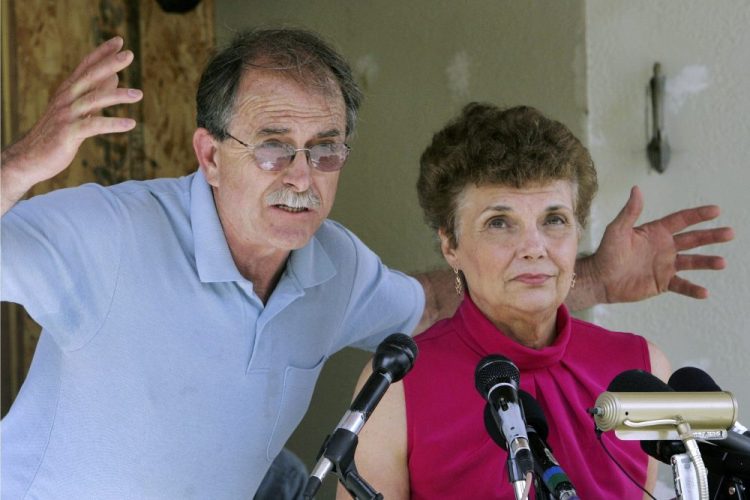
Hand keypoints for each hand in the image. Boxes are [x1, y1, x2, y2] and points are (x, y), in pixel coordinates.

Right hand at [1, 36, 142, 214]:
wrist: (31, 158)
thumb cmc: (57, 133)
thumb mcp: (78, 110)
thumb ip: (95, 93)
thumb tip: (115, 77)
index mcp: (67, 92)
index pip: (85, 67)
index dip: (101, 53)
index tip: (118, 41)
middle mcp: (65, 99)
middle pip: (89, 76)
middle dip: (109, 63)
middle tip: (129, 54)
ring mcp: (66, 115)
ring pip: (93, 100)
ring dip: (117, 95)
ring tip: (139, 94)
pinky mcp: (68, 134)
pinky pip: (93, 126)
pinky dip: (113, 124)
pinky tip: (131, 124)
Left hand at [586, 186, 733, 302]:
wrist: (600, 278)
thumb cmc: (606, 252)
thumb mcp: (617, 230)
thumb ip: (630, 211)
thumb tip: (637, 189)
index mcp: (656, 232)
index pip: (681, 220)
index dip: (698, 215)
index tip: (716, 210)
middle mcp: (664, 247)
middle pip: (693, 239)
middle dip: (712, 236)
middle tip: (730, 233)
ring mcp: (665, 265)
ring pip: (692, 262)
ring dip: (707, 262)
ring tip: (722, 262)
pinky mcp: (662, 282)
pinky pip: (682, 285)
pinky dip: (693, 289)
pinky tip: (705, 292)